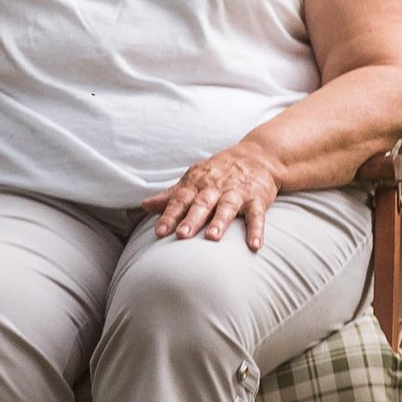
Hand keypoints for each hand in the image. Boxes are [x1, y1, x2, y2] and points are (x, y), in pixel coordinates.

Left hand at [145, 142, 281, 248]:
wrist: (257, 156)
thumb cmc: (219, 172)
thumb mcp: (194, 178)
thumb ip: (171, 195)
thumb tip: (144, 205)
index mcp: (197, 184)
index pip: (180, 200)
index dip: (169, 215)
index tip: (159, 232)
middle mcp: (216, 188)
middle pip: (202, 203)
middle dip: (192, 219)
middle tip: (182, 235)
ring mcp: (237, 193)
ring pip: (227, 207)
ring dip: (220, 221)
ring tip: (213, 238)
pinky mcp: (257, 199)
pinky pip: (257, 215)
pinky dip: (257, 230)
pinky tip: (254, 245)